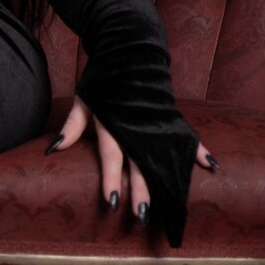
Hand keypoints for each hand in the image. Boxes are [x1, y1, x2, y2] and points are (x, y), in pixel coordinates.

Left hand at [47, 93, 218, 227]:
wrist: (130, 49)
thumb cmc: (103, 77)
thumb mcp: (83, 99)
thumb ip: (71, 126)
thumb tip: (53, 149)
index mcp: (113, 122)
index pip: (112, 155)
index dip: (111, 179)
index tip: (113, 202)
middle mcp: (135, 125)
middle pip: (139, 163)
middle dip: (141, 190)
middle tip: (142, 215)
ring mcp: (155, 120)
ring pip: (164, 156)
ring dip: (170, 180)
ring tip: (175, 203)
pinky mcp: (170, 115)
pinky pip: (186, 135)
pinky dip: (199, 150)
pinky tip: (211, 166)